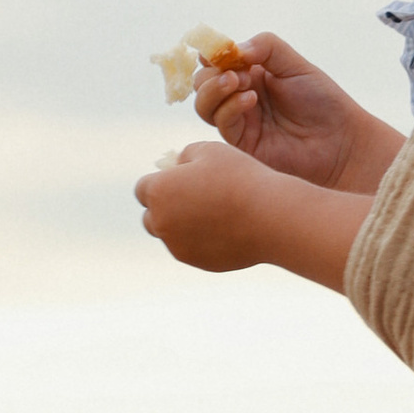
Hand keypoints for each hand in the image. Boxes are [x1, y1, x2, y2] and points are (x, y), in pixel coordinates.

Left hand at [136, 135, 283, 272]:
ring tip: (211, 213)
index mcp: (158, 192)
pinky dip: (201, 241)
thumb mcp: (209, 150)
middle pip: (150, 217)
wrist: (270, 216)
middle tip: (191, 199)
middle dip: (165, 209)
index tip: (180, 180)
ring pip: (171, 236)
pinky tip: (225, 229)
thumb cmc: (240, 177)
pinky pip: (192, 250)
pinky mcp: (198, 262)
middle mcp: (161, 223)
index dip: (161, 182)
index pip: (143, 189)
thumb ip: (184, 157)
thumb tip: (177, 168)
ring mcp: (178, 246)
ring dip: (182, 226)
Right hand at [194, 32, 400, 191]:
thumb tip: (234, 49)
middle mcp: (240, 97)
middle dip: (213, 72)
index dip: (212, 53)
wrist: (341, 142)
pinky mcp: (242, 145)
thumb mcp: (295, 64)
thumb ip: (265, 47)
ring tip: (241, 82)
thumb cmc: (323, 102)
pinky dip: (230, 107)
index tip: (218, 49)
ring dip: (215, 88)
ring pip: (204, 105)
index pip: (216, 61)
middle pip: (202, 82)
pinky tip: (251, 99)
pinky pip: (221, 124)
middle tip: (236, 71)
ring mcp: (240, 122)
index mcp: (252, 75)